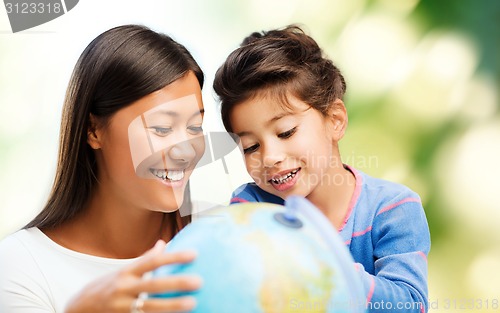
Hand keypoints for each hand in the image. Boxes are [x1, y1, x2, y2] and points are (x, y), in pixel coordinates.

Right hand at [65, 240, 200, 312]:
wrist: (77, 310)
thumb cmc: (106, 287)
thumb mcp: (122, 271)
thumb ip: (144, 260)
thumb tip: (163, 243)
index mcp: (126, 273)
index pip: (152, 261)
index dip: (173, 257)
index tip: (194, 254)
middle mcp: (123, 289)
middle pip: (153, 285)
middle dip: (176, 283)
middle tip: (199, 281)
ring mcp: (121, 308)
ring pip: (149, 308)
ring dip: (172, 306)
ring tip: (192, 304)